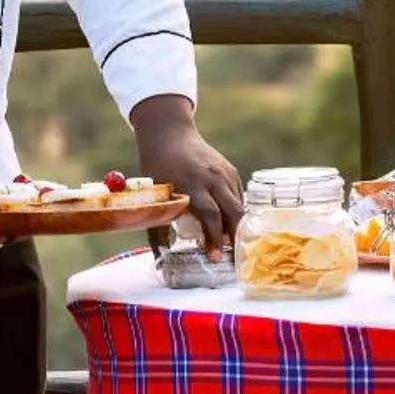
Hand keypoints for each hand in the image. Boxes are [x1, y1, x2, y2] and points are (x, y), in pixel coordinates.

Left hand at [132, 94, 244, 258]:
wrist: (170, 136)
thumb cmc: (157, 168)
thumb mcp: (156, 197)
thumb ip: (159, 226)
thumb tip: (160, 258)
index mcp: (193, 185)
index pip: (211, 215)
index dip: (215, 238)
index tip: (214, 257)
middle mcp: (213, 179)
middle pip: (233, 211)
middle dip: (234, 235)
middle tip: (230, 255)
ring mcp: (224, 173)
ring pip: (239, 204)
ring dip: (236, 225)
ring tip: (231, 244)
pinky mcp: (230, 170)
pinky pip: (238, 195)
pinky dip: (236, 211)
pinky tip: (230, 223)